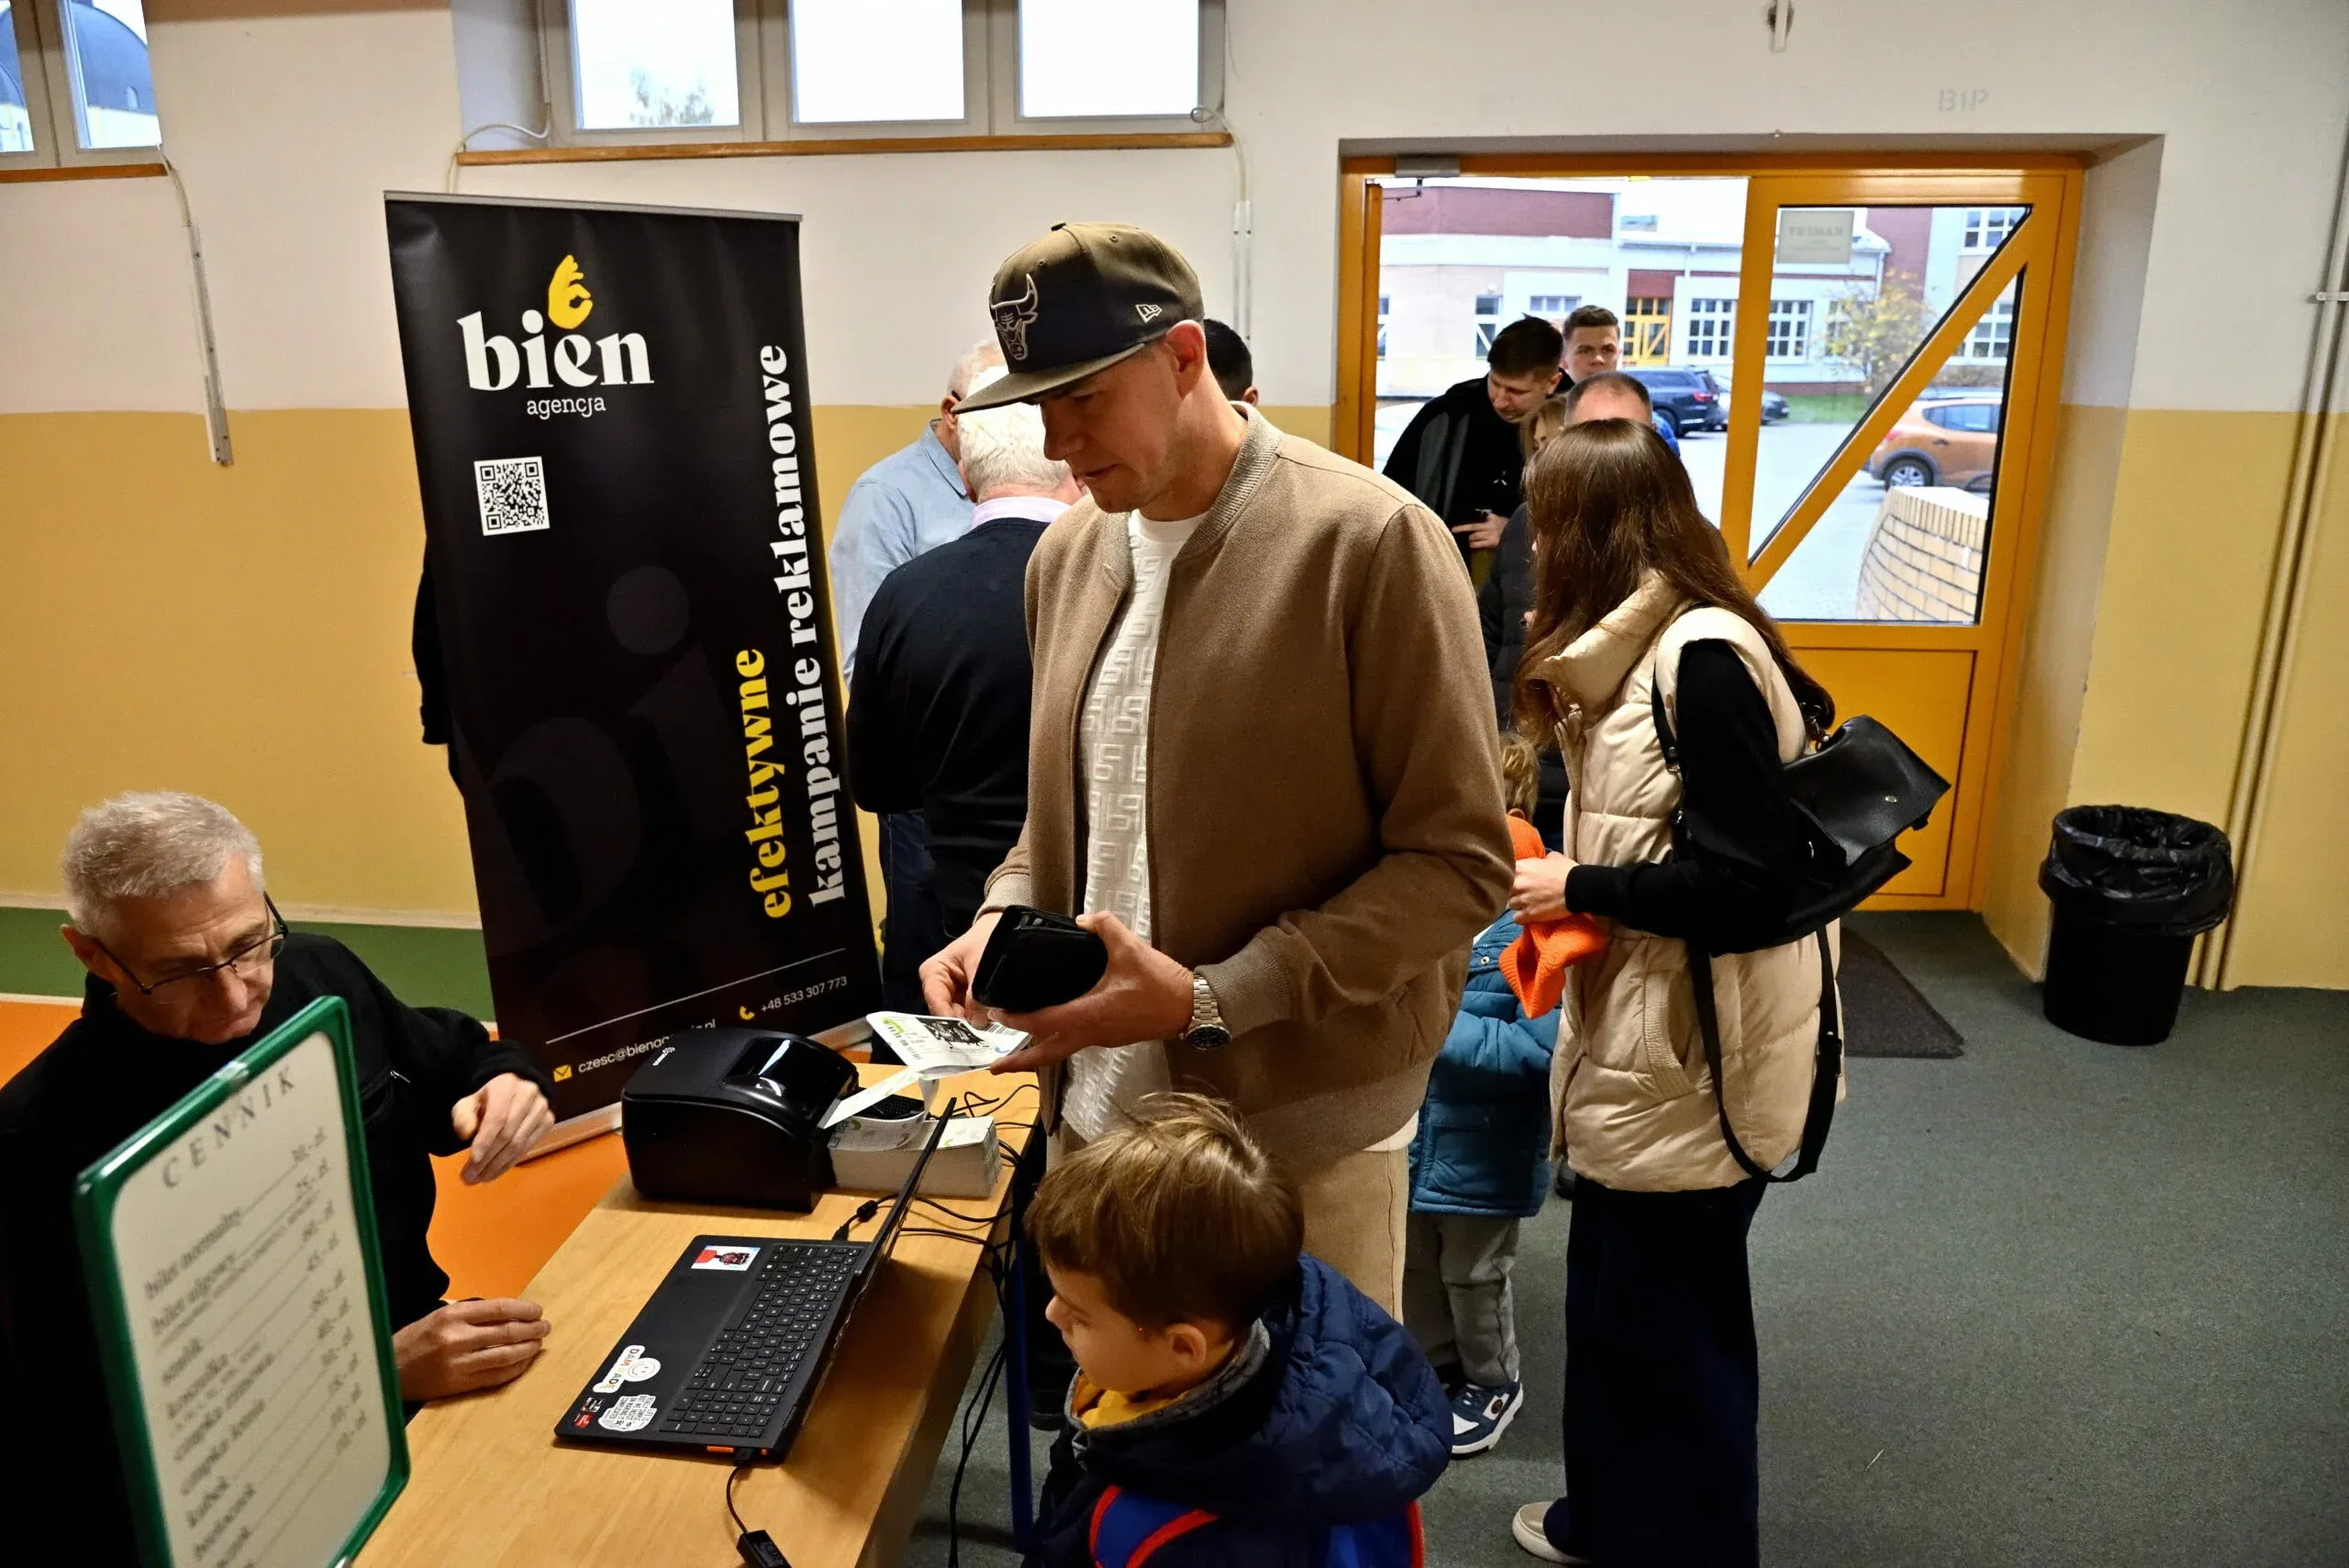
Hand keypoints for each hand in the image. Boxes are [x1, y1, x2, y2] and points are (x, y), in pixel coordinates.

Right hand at [394, 1298, 550, 1401]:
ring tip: (538, 1343)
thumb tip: (509, 1313)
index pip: (500, 1309)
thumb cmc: (415, 1339)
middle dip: (532, 1329)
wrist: (386, 1370)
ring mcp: (458, 1363)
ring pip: (505, 1355)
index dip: (524, 1310)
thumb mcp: (439, 1315)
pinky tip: (524, 1362)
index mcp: (452, 1314)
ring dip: (528, 1349)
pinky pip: (496, 1376)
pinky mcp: (459, 1385)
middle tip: (544, 1327)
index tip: (537, 1311)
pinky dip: (515, 1368)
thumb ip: (471, 1313)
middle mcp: (457, 1338)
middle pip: (507, 1332)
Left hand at [450, 1072, 553, 1184]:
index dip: (485, 1141)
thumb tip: (467, 1134)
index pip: (497, 1118)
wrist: (510, 1095)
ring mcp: (541, 1108)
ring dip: (497, 1166)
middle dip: (488, 1159)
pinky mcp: (548, 1121)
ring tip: (479, 1179)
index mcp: (506, 1085)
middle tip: (469, 1178)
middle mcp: (528, 1093)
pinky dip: (509, 1164)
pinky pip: (527, 1148)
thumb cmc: (484, 1102)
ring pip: (518, 1144)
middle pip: (508, 1134)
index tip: (472, 1161)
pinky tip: (494, 1173)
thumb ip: (462, 1117)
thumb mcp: (466, 1105)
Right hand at [921, 909, 1002, 1023]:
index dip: (948, 1018)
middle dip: (961, 1025)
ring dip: (971, 1025)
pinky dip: (978, 1020)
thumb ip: (977, 994)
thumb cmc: (986, 940)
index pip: (936, 1000)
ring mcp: (952, 995)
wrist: (1000, 930)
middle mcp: (938, 986)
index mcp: (933, 971)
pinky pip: (969, 1016)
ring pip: (958, 1018)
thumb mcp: (982, 964)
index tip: (961, 1033)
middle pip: (945, 1013)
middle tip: (976, 1036)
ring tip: (986, 1030)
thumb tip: (977, 1022)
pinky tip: (989, 1025)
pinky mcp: (966, 1002)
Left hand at [989, 913, 1193, 1074]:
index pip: (1044, 1023)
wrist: (1189, 1007)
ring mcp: (1099, 1039)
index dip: (1017, 1020)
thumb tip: (1083, 919)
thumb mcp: (1131, 948)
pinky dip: (1055, 1042)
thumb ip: (1104, 927)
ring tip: (1013, 1053)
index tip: (997, 1012)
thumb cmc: (1160, 983)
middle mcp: (1090, 1033)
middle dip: (1019, 1062)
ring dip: (1035, 1054)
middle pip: (1047, 1055)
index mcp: (1089, 1014)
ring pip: (1059, 1052)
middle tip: (993, 1066)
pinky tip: (1049, 1030)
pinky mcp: (1108, 1037)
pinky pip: (1074, 1043)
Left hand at [1451, 511, 1507, 550]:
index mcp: (1492, 518)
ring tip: (1470, 540)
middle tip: (1454, 530)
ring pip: (1474, 536)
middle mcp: (1490, 525)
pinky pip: (1479, 544)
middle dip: (1462, 528)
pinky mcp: (1492, 542)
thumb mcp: (1500, 519)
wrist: (1518, 534)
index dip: (1468, 522)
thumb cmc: (1509, 527)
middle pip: (1473, 527)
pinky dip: (1474, 544)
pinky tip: (1472, 545)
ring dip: (1470, 539)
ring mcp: (1491, 534)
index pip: (1478, 518)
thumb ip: (1491, 519)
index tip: (1458, 524)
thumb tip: (1484, 518)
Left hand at [1509, 852, 1575, 923]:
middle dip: (1512, 891)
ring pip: (1509, 904)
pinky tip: (1527, 915)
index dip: (1509, 876)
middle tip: (1521, 892)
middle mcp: (1517, 883)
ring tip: (1525, 904)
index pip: (1504, 872)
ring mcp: (1522, 900)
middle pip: (1505, 889)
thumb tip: (1543, 859)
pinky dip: (1521, 917)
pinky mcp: (1529, 914)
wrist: (1578, 888)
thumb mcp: (1553, 858)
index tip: (1513, 878)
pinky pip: (1516, 918)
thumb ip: (1542, 859)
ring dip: (1517, 904)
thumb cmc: (1567, 871)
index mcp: (1521, 867)